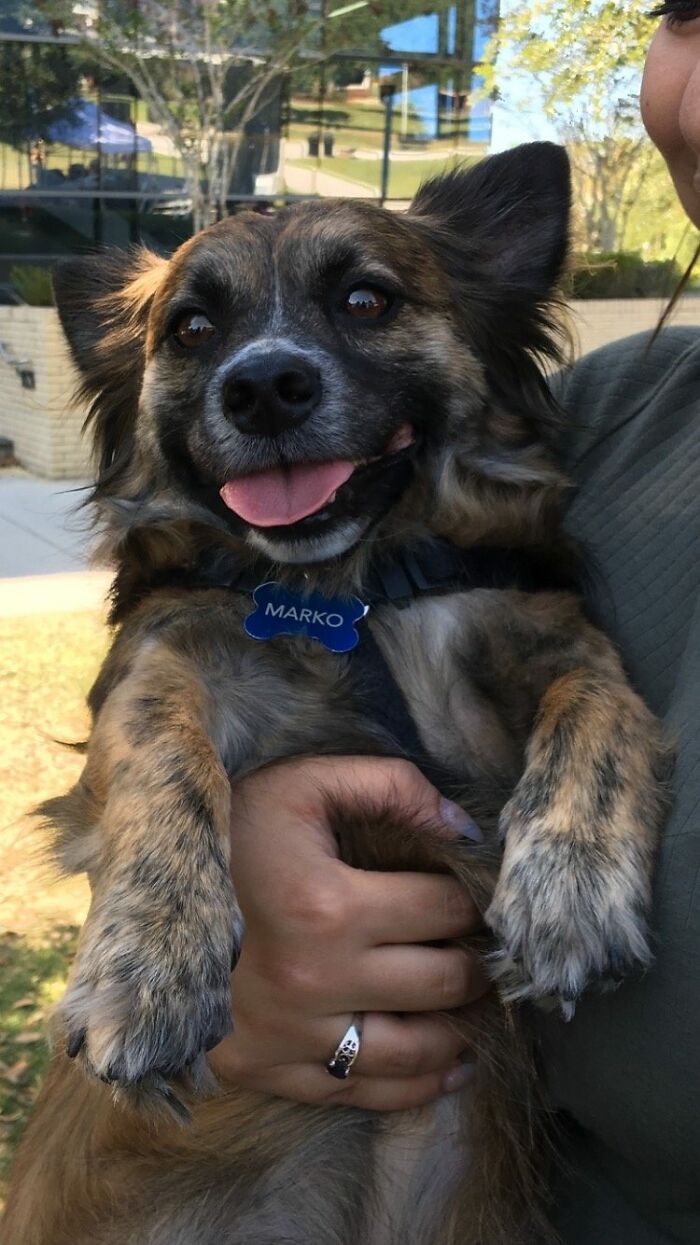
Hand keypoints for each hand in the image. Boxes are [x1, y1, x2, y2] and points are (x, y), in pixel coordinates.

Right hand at [208, 757, 488, 1110]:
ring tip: (477, 1012)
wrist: (145, 891)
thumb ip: (388, 786)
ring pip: (413, 1053)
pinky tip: (448, 1070)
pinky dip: (415, 1087)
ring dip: (460, 1032)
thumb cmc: (231, 832)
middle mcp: (312, 980)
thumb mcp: (302, 784)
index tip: (477, 897)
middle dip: (476, 963)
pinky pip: (358, 1093)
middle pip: (443, 983)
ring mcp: (286, 1033)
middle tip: (485, 952)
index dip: (473, 898)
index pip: (444, 908)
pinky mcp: (262, 1068)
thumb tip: (464, 831)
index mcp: (327, 905)